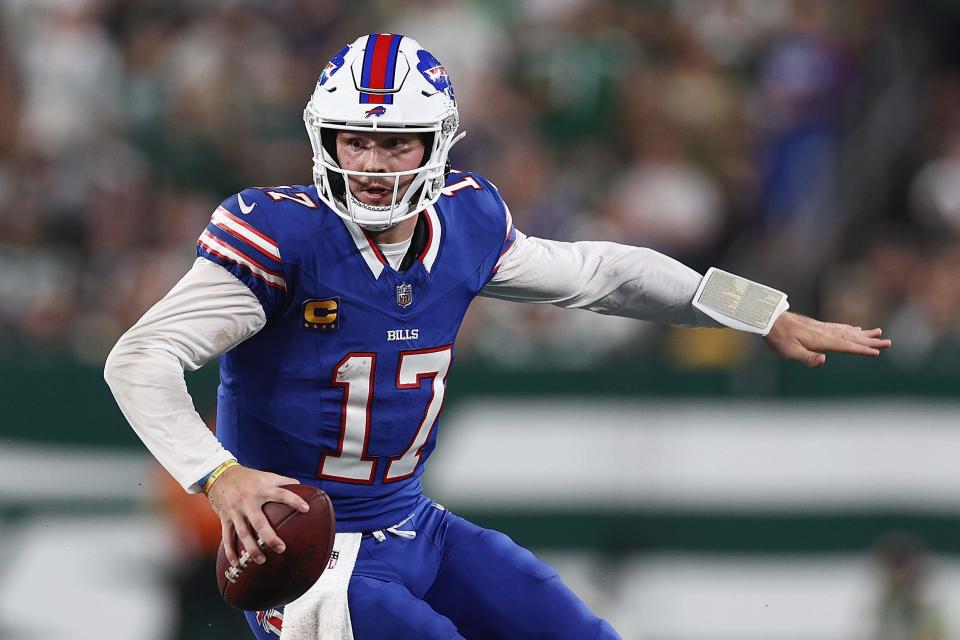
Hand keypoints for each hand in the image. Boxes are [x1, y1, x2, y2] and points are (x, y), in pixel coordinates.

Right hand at [205, 464, 309, 566]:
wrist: (218, 475)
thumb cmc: (246, 477)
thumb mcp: (265, 476)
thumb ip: (283, 481)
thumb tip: (301, 485)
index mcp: (261, 489)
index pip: (281, 494)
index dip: (294, 500)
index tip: (306, 509)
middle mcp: (248, 501)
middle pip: (259, 522)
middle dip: (270, 537)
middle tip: (281, 548)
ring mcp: (235, 511)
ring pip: (243, 533)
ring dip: (251, 548)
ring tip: (261, 560)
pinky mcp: (224, 518)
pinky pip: (227, 537)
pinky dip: (230, 552)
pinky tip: (237, 563)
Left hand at [763, 311, 891, 367]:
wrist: (769, 320)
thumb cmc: (778, 338)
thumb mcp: (789, 352)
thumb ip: (808, 358)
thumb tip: (825, 360)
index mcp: (821, 340)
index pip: (846, 346)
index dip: (862, 350)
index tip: (878, 352)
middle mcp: (825, 332)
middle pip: (852, 337)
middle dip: (870, 341)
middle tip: (888, 342)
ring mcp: (822, 328)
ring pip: (848, 331)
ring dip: (864, 333)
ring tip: (879, 333)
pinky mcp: (817, 326)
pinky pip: (839, 327)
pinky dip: (851, 328)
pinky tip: (855, 328)